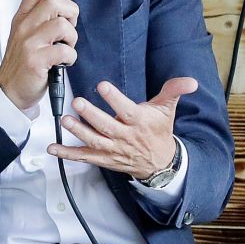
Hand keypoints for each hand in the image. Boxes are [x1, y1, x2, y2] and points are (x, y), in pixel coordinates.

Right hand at [0, 0, 77, 110]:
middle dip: (70, 12)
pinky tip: (64, 62)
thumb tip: (64, 4)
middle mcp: (23, 27)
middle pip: (53, 2)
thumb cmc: (23, 62)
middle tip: (70, 25)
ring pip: (62, 25)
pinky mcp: (36, 60)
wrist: (10, 90)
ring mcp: (28, 44)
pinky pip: (64, 50)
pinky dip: (71, 56)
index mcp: (21, 18)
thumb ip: (40, 18)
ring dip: (72, 37)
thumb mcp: (25, 35)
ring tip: (66, 46)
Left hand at [48, 77, 197, 177]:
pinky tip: (53, 148)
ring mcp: (112, 150)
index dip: (114, 98)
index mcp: (139, 122)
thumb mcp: (167, 109)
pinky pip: (84, 157)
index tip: (102, 86)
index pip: (126, 110)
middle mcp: (124, 137)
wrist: (159, 162)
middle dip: (91, 115)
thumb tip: (191, 81)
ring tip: (65, 120)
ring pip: (93, 142)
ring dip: (78, 132)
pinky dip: (67, 154)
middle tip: (77, 102)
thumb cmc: (159, 131)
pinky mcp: (103, 159)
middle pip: (106, 126)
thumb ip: (174, 91)